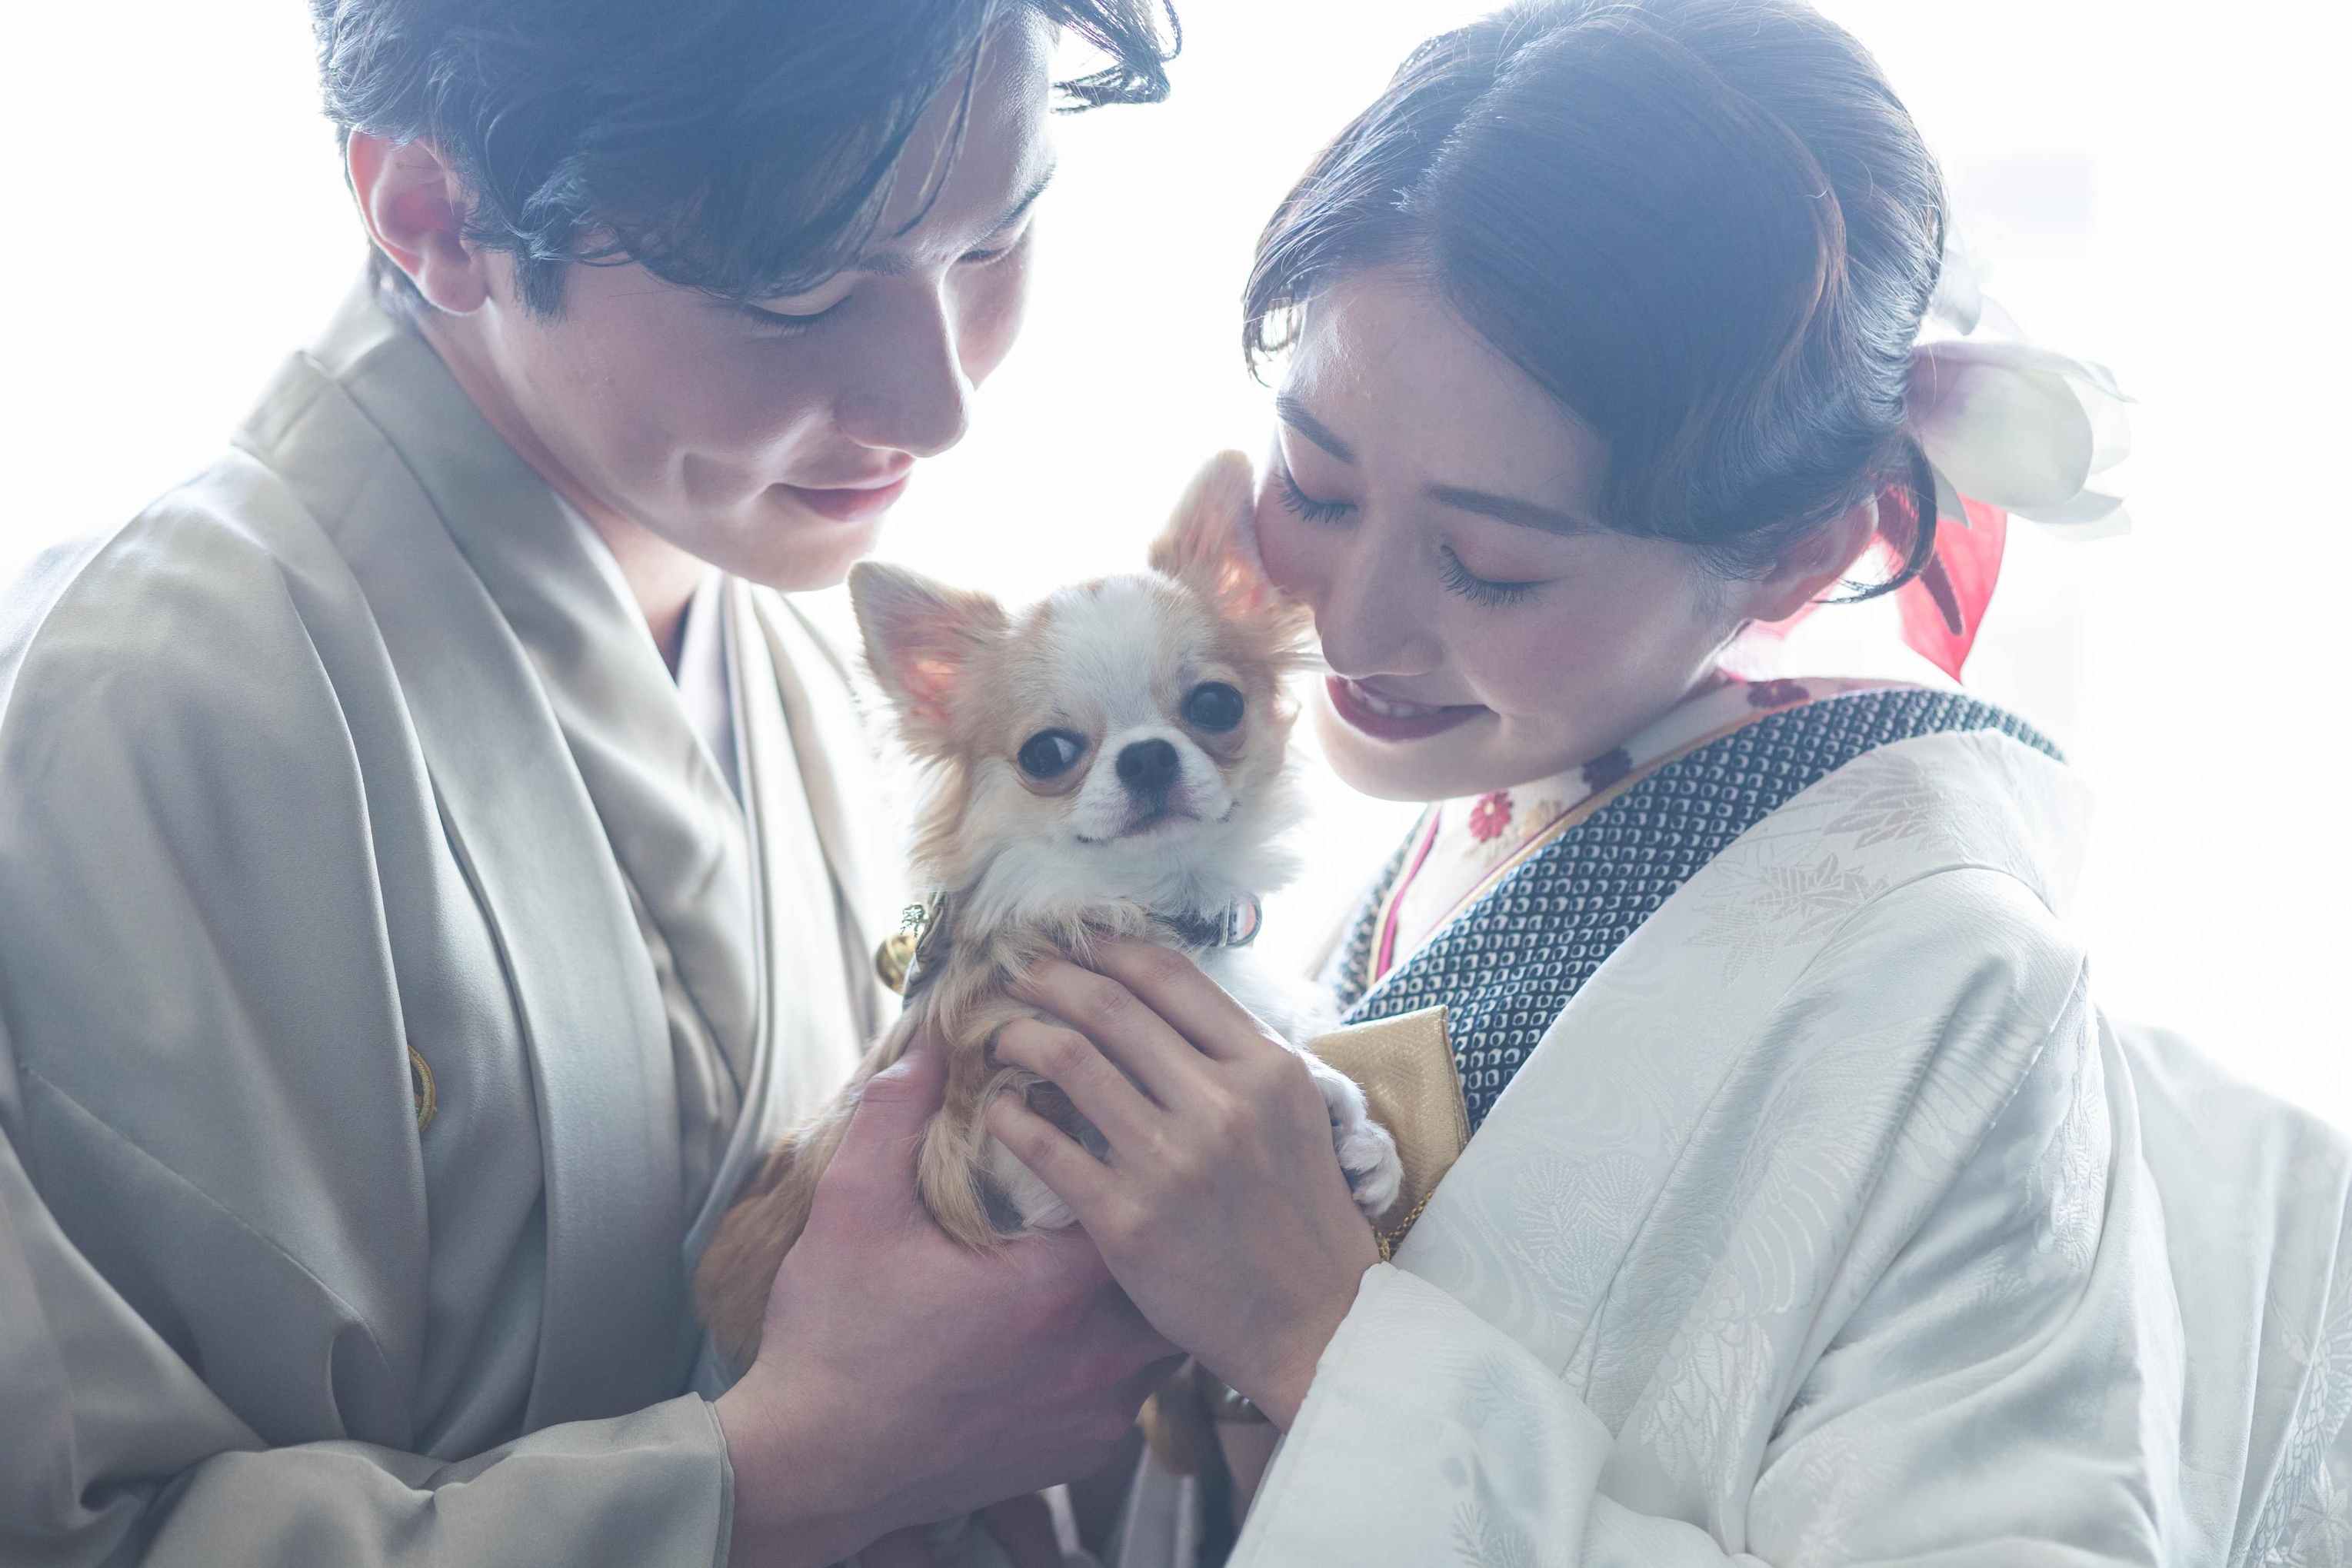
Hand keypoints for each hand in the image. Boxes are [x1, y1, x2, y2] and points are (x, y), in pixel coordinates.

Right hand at [714, 1030, 1178, 1567]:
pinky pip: (1131, 1397)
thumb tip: (932, 1048)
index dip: (1123, 1167)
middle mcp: (1094, 1359)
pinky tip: (1076, 1334)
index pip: (1135, 1201)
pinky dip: (1118, 1360)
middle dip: (1150, 1234)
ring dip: (1138, 1298)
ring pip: (1160, 1341)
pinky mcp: (1078, 1457)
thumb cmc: (833, 1340)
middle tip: (1115, 1201)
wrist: (814, 1467)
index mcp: (1053, 1290)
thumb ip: (895, 1117)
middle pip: (1166, 1275)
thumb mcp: (852, 1209)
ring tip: (1101, 1263)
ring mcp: (1093, 1416)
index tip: (1100, 1142)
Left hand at [987, 942, 1379, 1428]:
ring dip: (1020, 1034)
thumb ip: (1236, 1054)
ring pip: (1069, 1061)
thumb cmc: (1301, 1213)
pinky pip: (1044, 1145)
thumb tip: (1162, 995)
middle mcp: (1222, 1104)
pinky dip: (1009, 1114)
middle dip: (1049, 979)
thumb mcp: (1294, 1111)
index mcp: (1266, 1068)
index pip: (1170, 976)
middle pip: (1109, 1007)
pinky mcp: (1128, 1221)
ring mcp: (1172, 1162)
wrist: (1316, 1323)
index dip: (1107, 948)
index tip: (1072, 943)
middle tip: (1016, 974)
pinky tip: (999, 1107)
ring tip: (1001, 1034)